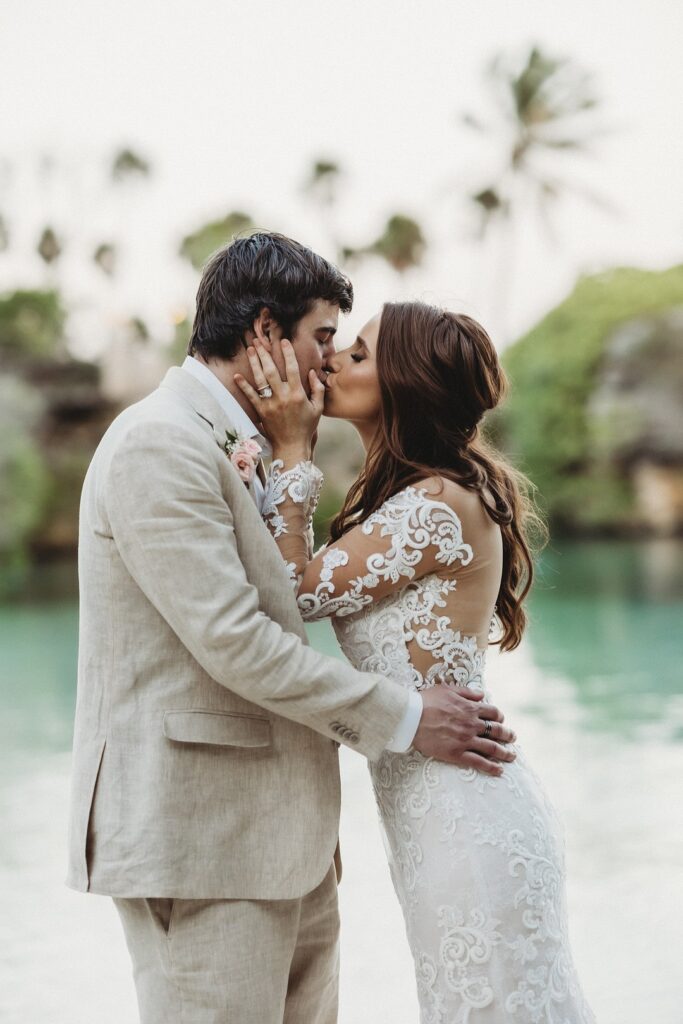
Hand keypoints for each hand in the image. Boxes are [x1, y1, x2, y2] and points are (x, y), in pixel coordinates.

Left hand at [234, 338, 324, 460]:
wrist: (292, 446)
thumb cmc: (306, 427)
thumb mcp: (318, 408)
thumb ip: (318, 389)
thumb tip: (312, 372)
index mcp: (297, 394)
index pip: (292, 369)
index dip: (288, 354)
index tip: (283, 342)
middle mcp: (283, 397)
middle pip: (272, 371)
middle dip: (265, 354)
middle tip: (259, 341)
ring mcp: (270, 404)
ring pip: (260, 380)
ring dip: (254, 363)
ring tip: (250, 350)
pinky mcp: (261, 412)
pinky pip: (251, 397)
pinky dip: (243, 386)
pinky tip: (237, 376)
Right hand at [412, 685, 516, 775]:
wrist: (411, 717)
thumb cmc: (426, 701)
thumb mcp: (448, 689)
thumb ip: (467, 692)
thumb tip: (482, 694)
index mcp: (470, 708)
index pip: (493, 713)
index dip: (499, 717)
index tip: (501, 721)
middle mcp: (472, 724)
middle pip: (497, 731)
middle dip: (507, 735)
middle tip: (512, 738)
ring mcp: (466, 740)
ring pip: (492, 748)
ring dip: (505, 753)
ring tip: (511, 756)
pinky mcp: (457, 754)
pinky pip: (479, 762)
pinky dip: (491, 767)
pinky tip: (499, 771)